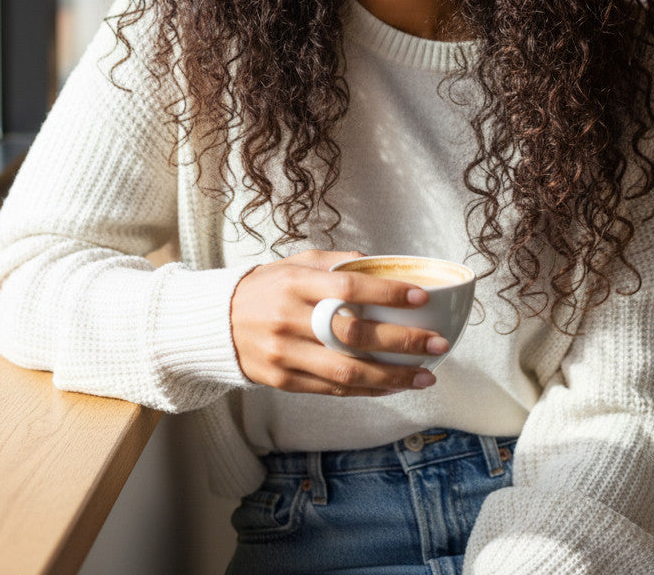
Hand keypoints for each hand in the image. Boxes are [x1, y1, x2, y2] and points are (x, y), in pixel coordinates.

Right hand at [230, 250, 447, 395]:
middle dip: (401, 342)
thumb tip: (381, 265)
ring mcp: (286, 355)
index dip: (387, 293)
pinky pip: (332, 390)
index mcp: (295, 284)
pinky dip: (367, 390)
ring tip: (425, 375)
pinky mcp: (283, 382)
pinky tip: (393, 386)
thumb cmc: (265, 287)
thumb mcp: (295, 263)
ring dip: (392, 377)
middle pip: (353, 335)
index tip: (420, 296)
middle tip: (437, 343)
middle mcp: (290, 320)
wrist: (216, 323)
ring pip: (347, 373)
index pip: (348, 288)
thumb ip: (335, 263)